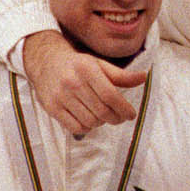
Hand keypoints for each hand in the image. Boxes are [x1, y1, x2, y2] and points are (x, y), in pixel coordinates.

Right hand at [22, 31, 145, 134]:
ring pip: (90, 121)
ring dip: (101, 123)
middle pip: (102, 111)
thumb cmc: (78, 65)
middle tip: (120, 118)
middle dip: (116, 118)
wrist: (46, 63)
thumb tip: (143, 77)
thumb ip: (121, 75)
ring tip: (103, 116)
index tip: (131, 114)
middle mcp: (72, 82)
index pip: (110, 95)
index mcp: (87, 69)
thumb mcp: (99, 65)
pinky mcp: (52, 108)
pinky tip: (89, 120)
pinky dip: (87, 128)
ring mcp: (60, 96)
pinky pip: (76, 127)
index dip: (124, 108)